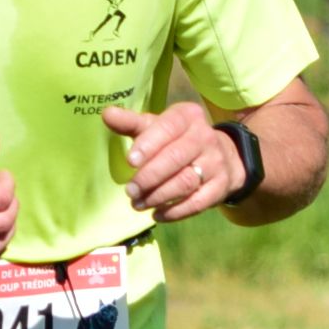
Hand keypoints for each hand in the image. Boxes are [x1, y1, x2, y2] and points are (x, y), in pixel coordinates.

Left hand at [103, 102, 237, 221]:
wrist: (222, 156)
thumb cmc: (177, 140)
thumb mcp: (157, 127)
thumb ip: (132, 123)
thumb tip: (107, 114)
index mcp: (188, 116)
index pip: (168, 128)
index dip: (148, 144)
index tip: (130, 161)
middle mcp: (205, 137)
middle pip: (176, 158)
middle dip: (149, 177)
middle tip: (130, 191)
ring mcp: (215, 162)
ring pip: (186, 182)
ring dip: (158, 196)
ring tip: (138, 204)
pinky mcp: (220, 186)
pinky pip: (197, 202)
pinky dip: (175, 211)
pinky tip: (157, 214)